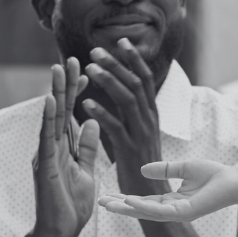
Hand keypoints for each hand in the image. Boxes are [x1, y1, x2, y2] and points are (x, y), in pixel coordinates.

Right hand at [31, 59, 102, 236]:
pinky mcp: (43, 167)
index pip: (72, 115)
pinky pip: (45, 140)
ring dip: (54, 93)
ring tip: (56, 69)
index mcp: (64, 148)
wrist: (60, 233)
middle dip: (66, 84)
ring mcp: (46, 155)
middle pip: (60, 110)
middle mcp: (52, 147)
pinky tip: (48, 101)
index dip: (79, 93)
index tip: (87, 71)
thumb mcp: (86, 171)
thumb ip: (87, 148)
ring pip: (51, 119)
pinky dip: (46, 120)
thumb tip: (92, 122)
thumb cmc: (70, 205)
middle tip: (71, 58)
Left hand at [79, 38, 162, 194]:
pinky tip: (86, 104)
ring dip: (109, 81)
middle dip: (117, 64)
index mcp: (150, 114)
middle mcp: (149, 120)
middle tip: (96, 49)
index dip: (134, 59)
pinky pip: (115, 128)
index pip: (145, 79)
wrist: (152, 196)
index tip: (121, 40)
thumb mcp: (139, 133)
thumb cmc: (141, 165)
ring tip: (90, 68)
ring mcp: (141, 134)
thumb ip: (131, 112)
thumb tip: (121, 90)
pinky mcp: (130, 151)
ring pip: (127, 100)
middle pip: (136, 83)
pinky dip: (101, 114)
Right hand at [98, 159, 237, 222]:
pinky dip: (145, 206)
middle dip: (121, 207)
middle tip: (100, 202)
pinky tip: (131, 201)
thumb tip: (143, 170)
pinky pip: (161, 211)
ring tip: (109, 204)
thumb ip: (164, 169)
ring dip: (128, 209)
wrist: (234, 180)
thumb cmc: (214, 175)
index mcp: (172, 200)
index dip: (125, 199)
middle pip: (141, 210)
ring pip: (147, 213)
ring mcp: (179, 213)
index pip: (143, 201)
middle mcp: (173, 209)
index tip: (107, 195)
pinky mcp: (186, 213)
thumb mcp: (184, 168)